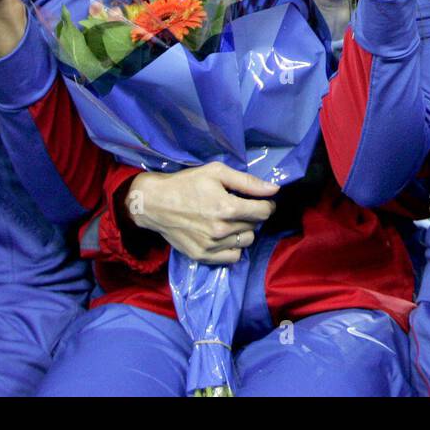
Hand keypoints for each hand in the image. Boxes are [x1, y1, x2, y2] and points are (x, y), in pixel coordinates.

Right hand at [126, 162, 277, 263]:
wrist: (154, 203)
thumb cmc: (186, 183)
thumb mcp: (217, 172)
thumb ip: (248, 182)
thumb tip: (274, 190)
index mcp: (227, 208)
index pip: (264, 212)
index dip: (267, 204)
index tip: (261, 201)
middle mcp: (221, 230)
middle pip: (255, 226)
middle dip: (252, 215)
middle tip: (239, 207)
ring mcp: (211, 246)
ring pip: (246, 241)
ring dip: (244, 231)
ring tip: (230, 221)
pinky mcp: (202, 256)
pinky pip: (233, 257)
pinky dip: (233, 247)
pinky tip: (224, 235)